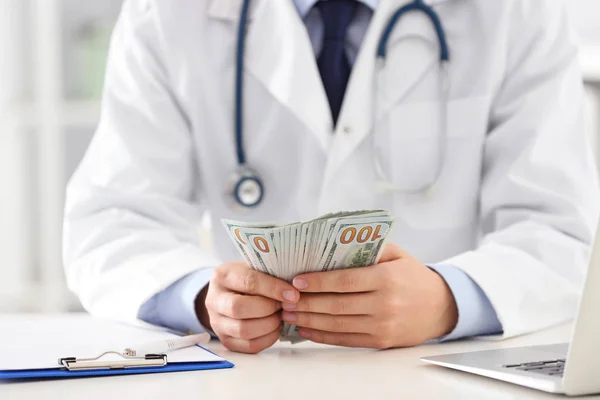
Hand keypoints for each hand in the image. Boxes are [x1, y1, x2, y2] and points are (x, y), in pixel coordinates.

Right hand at [198, 262, 299, 353]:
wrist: (231, 293)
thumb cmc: (249, 279)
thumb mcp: (255, 268)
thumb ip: (271, 274)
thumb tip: (296, 288)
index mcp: (222, 276)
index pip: (248, 282)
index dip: (273, 289)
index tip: (293, 294)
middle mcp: (214, 300)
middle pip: (240, 309)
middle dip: (269, 309)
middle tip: (285, 306)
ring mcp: (217, 323)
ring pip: (244, 330)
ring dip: (269, 324)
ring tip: (280, 316)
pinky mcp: (226, 340)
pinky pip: (249, 345)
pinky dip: (268, 338)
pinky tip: (276, 328)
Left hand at [281, 244, 457, 348]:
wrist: (442, 307)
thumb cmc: (414, 277)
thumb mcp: (397, 255)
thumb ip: (369, 249)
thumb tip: (333, 246)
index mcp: (387, 278)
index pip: (345, 281)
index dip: (318, 282)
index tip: (296, 281)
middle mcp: (384, 303)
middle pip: (337, 305)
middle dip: (307, 302)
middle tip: (285, 299)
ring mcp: (382, 325)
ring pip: (338, 324)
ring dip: (310, 320)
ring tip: (289, 314)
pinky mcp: (381, 341)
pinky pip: (346, 339)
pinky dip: (323, 336)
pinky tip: (306, 329)